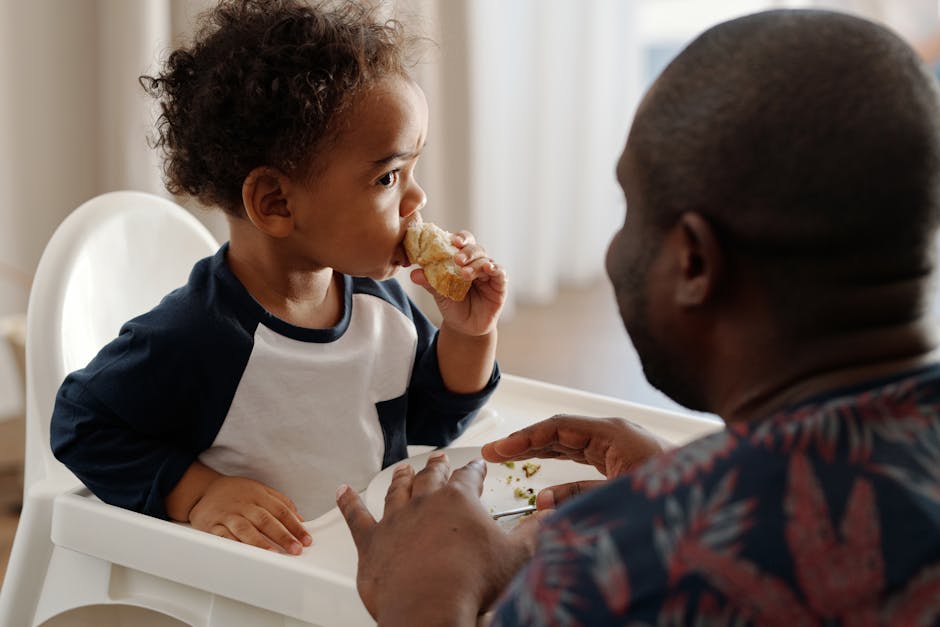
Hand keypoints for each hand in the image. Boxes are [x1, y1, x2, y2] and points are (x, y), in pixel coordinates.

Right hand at [188, 476, 311, 554]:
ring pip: (245, 529)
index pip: (281, 510)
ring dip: (260, 543)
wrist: (205, 490)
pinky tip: (245, 555)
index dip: (295, 526)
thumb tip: (300, 521)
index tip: (306, 540)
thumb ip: (281, 503)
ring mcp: (228, 515)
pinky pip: (224, 538)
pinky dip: (235, 546)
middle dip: (282, 536)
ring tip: (274, 554)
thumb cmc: (237, 493)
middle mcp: (244, 504)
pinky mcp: (212, 526)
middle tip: (296, 549)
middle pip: (265, 520)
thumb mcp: (261, 491)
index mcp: (258, 495)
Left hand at [337, 452, 536, 625]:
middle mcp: (424, 503)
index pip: (469, 477)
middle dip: (437, 466)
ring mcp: (395, 521)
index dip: (475, 471)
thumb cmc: (471, 583)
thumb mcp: (518, 555)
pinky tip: (341, 492)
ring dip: (400, 477)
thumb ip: (535, 530)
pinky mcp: (371, 543)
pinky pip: (355, 517)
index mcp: (459, 501)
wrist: (429, 609)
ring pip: (396, 490)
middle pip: (431, 476)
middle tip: (440, 459)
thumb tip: (550, 513)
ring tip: (402, 468)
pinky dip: (347, 503)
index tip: (478, 467)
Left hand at [411, 230, 506, 336]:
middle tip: (457, 259)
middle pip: (476, 249)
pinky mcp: (499, 285)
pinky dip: (495, 268)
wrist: (464, 327)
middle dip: (467, 252)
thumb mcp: (439, 294)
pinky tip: (488, 268)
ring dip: (476, 265)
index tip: (452, 241)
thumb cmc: (453, 305)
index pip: (464, 242)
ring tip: (464, 274)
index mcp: (463, 260)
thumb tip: (414, 274)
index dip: (460, 238)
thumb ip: (429, 282)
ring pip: (486, 260)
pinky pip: (500, 273)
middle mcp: (477, 263)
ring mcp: (489, 273)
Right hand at [481, 415, 666, 509]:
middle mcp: (614, 434)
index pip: (558, 428)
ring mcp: (618, 446)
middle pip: (560, 432)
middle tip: (493, 453)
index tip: (499, 449)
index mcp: (612, 432)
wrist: (714, 493)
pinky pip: (582, 455)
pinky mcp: (622, 459)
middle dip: (525, 442)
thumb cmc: (675, 491)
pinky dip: (560, 460)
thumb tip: (543, 500)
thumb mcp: (620, 496)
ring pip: (569, 443)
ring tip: (508, 457)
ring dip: (539, 450)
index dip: (525, 438)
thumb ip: (579, 497)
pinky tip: (543, 468)